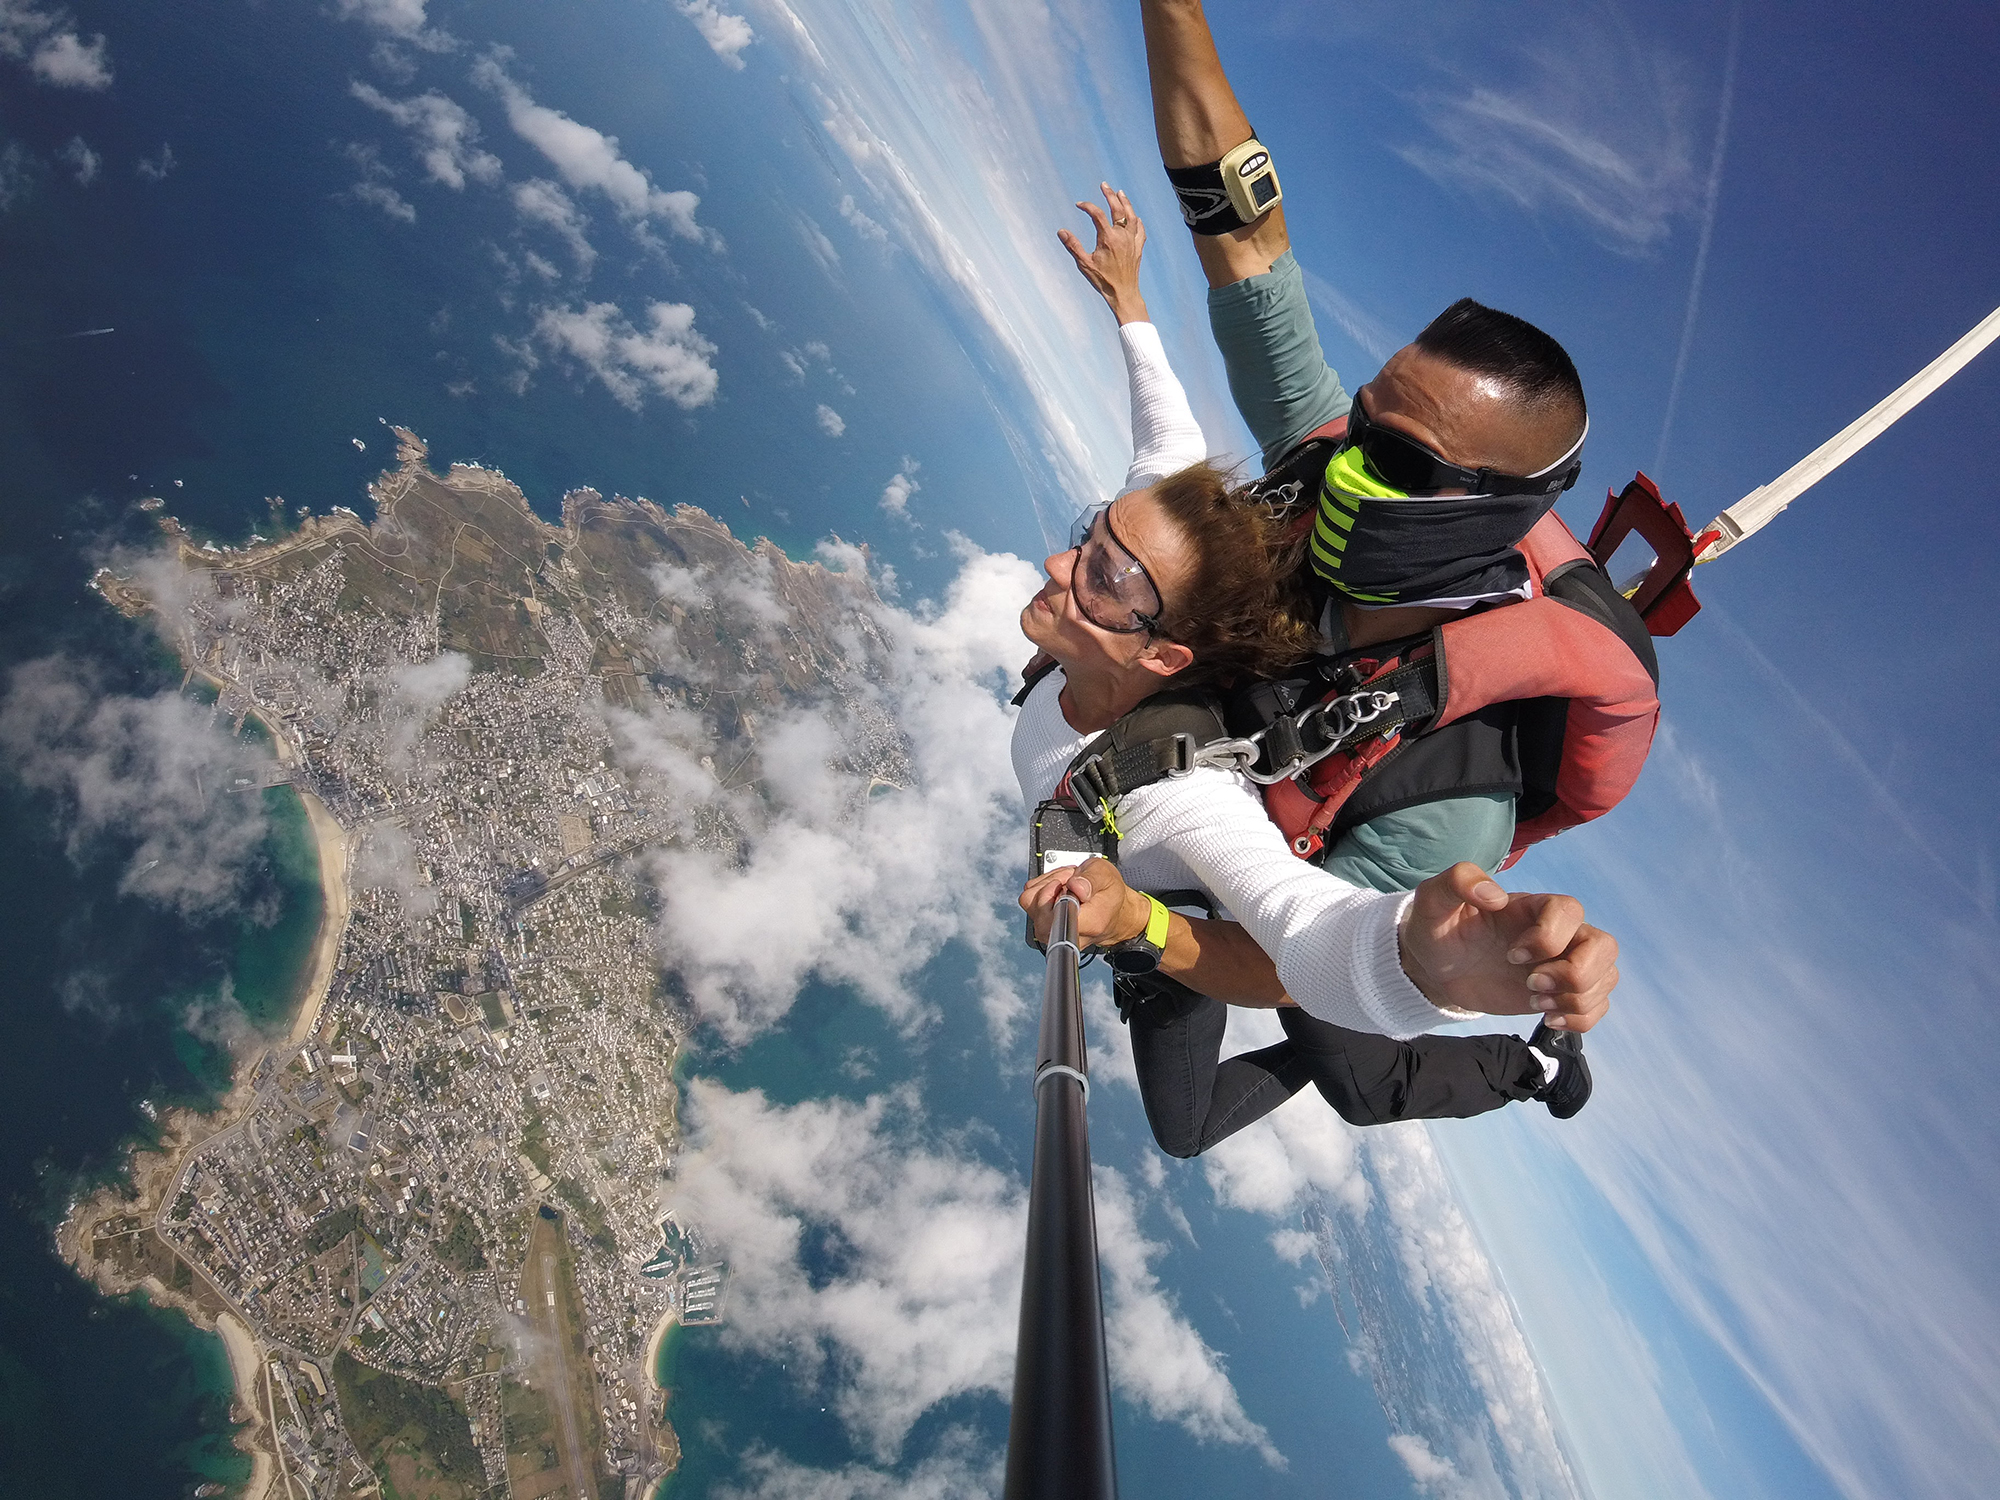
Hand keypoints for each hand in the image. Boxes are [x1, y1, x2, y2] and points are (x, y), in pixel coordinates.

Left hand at [1019, 856, 1149, 948]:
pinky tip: (1057, 887)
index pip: (1056, 917)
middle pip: (1038, 910)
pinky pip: (1029, 901)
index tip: (1068, 883)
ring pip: (1030, 903)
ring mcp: (1053, 932)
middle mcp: (1068, 933)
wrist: (1112, 910)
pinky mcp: (1043, 926)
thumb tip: (1074, 886)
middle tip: (1069, 879)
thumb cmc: (1109, 894)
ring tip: (1065, 883)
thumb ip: (1091, 879)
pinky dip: (1041, 888)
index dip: (1056, 893)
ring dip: (1045, 884)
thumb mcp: (1106, 875)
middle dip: (1050, 884)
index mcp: (1089, 924)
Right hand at [1058, 185, 1148, 324]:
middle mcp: (1122, 236)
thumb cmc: (1103, 281)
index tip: (1079, 205)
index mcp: (1108, 238)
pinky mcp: (1138, 248)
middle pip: (1118, 209)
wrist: (1123, 294)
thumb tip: (1061, 231)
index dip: (1087, 206)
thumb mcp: (1084, 264)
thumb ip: (1073, 246)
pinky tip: (1136, 217)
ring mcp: (1132, 241)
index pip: (1097, 214)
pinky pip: (1140, 230)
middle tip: (1104, 185)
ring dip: (1126, 203)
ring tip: (1120, 193)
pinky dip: (1137, 221)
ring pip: (1131, 216)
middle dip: (1110, 195)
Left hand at [1398, 863, 1617, 1031]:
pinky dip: (1581, 1018)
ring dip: (1577, 999)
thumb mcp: (1433, 899)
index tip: (1511, 954)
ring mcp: (1562, 964)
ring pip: (1607, 976)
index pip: (1570, 910)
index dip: (1548, 937)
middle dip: (1574, 974)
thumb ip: (1458, 881)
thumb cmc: (1438, 929)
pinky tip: (1548, 1018)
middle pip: (1604, 945)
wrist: (1436, 968)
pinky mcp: (1561, 993)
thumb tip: (1494, 896)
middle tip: (1531, 986)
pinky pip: (1598, 1004)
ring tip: (1535, 1005)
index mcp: (1532, 907)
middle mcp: (1557, 933)